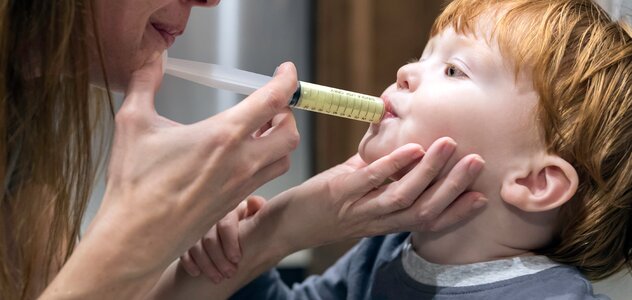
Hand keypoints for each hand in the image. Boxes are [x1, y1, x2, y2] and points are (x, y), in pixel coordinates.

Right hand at [85, 55, 298, 278]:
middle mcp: (242, 161)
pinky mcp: (236, 202)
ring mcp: (242, 185)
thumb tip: (151, 60)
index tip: (286, 72)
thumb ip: (144, 84)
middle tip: (270, 106)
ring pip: (284, 159)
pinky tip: (243, 156)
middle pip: (290, 134)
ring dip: (280, 141)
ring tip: (260, 130)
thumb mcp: (133, 123)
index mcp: (223, 135)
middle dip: (287, 115)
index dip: (287, 81)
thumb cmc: (135, 184)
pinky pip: (266, 178)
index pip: (273, 100)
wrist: (136, 237)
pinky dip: (267, 162)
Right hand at [179, 196, 264, 282]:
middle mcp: (211, 217)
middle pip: (210, 238)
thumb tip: (254, 202)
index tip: (237, 259)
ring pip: (196, 246)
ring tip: (218, 278)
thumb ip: (258, 212)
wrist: (234, 235)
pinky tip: (197, 273)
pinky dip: (189, 263)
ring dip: (206, 265)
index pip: (225, 224)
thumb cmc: (248, 226)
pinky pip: (184, 251)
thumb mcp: (255, 218)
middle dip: (220, 259)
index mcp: (230, 210)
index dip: (230, 242)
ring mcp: (197, 228)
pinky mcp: (187, 239)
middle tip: (230, 274)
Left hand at [261, 137, 485, 252]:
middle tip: (476, 162)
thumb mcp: (358, 194)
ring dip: (430, 171)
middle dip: (453, 187)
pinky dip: (394, 165)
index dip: (456, 212)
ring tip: (449, 146)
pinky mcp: (340, 194)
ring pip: (403, 196)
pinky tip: (412, 148)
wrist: (285, 225)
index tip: (481, 196)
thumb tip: (401, 144)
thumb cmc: (324, 208)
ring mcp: (359, 209)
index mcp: (385, 222)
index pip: (427, 222)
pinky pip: (371, 181)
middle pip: (424, 210)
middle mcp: (377, 221)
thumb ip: (380, 174)